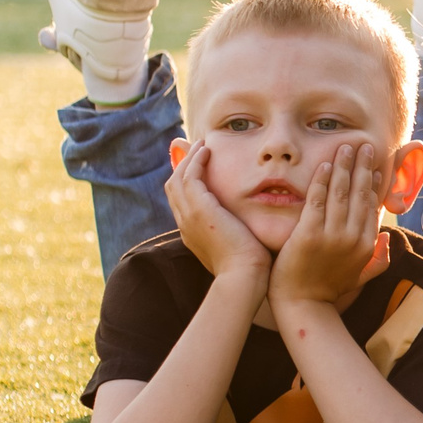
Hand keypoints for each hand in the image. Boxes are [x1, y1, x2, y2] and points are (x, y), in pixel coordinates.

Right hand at [165, 137, 269, 296]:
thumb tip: (246, 228)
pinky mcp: (200, 209)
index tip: (197, 168)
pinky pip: (190, 177)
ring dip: (189, 159)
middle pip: (173, 188)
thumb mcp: (238, 247)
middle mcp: (185, 223)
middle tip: (191, 149)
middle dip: (180, 166)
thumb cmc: (248, 268)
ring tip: (201, 145)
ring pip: (178, 179)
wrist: (244, 277)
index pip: (182, 202)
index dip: (186, 182)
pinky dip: (196, 161)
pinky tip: (207, 151)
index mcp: (192, 233)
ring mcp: (189, 216)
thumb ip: (236, 234)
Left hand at [270, 143, 387, 311]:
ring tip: (345, 147)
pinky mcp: (309, 234)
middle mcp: (354, 237)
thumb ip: (379, 259)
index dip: (374, 184)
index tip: (375, 167)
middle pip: (359, 194)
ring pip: (340, 193)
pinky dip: (322, 181)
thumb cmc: (328, 290)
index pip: (372, 206)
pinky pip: (317, 201)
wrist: (303, 304)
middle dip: (363, 167)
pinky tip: (324, 165)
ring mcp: (332, 236)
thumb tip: (388, 238)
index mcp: (367, 245)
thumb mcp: (361, 276)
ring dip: (344, 167)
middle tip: (365, 146)